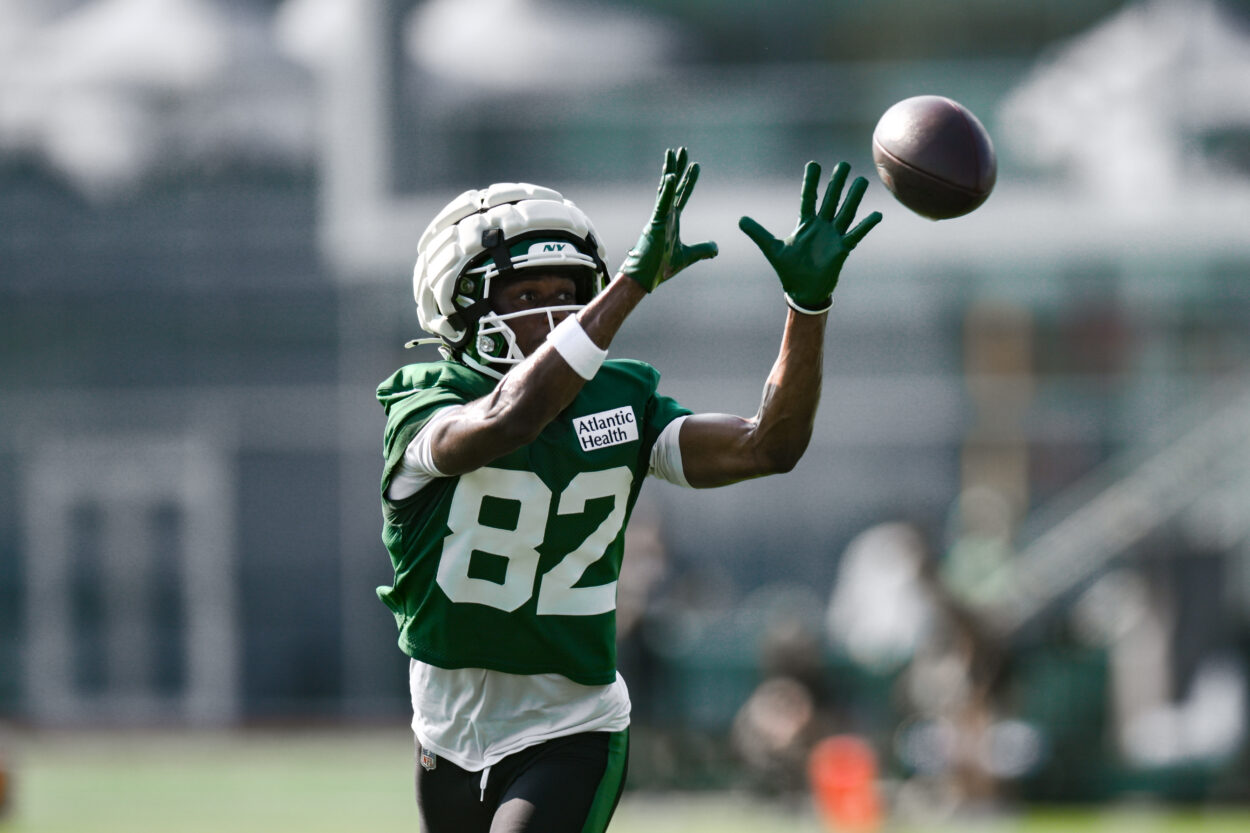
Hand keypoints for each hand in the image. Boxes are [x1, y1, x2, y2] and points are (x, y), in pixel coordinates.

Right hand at [620, 147, 718, 291]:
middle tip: (682, 150)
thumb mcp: (688, 256)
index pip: (682, 195)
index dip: (689, 180)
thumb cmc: (661, 267)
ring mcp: (659, 217)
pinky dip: (667, 189)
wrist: (646, 278)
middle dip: (678, 167)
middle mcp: (665, 214)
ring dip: (670, 170)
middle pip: (673, 185)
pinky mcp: (655, 222)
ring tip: (673, 152)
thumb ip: (702, 251)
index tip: (695, 166)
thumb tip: (716, 249)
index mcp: (671, 220)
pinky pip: (662, 203)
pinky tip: (671, 175)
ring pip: (665, 188)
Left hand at [739, 161, 881, 312]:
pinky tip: (876, 214)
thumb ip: (758, 233)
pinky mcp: (842, 249)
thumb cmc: (789, 269)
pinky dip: (866, 225)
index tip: (813, 164)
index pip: (809, 198)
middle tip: (844, 164)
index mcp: (806, 224)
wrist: (803, 291)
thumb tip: (740, 220)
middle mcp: (822, 226)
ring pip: (846, 212)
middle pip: (831, 200)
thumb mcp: (772, 248)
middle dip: (836, 183)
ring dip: (854, 197)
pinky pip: (856, 235)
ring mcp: (833, 236)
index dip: (810, 182)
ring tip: (862, 180)